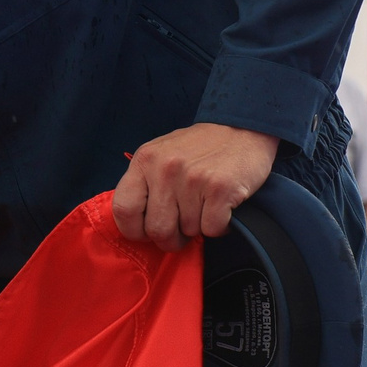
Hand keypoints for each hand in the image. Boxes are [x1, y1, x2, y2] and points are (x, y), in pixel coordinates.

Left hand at [113, 122, 276, 250]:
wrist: (242, 129)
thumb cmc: (199, 147)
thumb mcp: (161, 154)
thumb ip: (145, 183)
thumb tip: (135, 225)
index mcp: (145, 160)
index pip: (123, 209)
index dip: (134, 230)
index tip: (147, 232)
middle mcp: (165, 168)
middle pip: (157, 229)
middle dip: (171, 238)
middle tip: (183, 228)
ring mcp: (193, 179)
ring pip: (188, 231)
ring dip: (198, 227)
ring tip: (205, 206)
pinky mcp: (220, 189)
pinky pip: (212, 230)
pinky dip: (219, 227)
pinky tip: (222, 208)